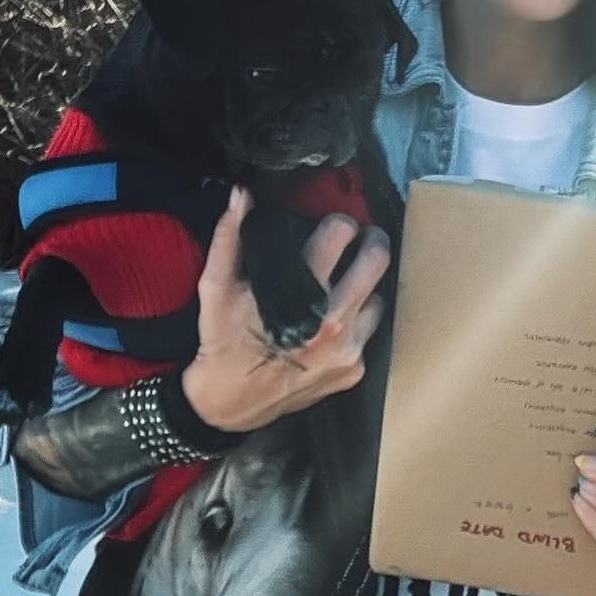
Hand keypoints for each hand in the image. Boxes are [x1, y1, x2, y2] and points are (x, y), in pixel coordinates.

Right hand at [181, 186, 389, 434]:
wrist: (229, 402)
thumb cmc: (222, 339)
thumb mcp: (216, 286)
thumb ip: (230, 237)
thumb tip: (242, 194)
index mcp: (301, 292)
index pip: (341, 233)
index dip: (339, 222)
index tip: (335, 225)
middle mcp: (332, 319)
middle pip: (377, 259)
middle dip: (371, 242)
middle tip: (361, 239)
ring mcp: (348, 348)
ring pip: (379, 298)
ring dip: (366, 287)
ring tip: (347, 283)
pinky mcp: (355, 371)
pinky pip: (370, 333)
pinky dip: (358, 323)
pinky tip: (337, 320)